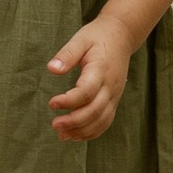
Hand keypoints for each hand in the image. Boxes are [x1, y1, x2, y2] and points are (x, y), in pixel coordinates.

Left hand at [47, 13, 135, 142]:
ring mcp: (114, 95)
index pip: (86, 92)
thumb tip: (51, 69)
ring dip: (82, 131)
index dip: (69, 101)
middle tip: (54, 124)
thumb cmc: (97, 37)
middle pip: (94, 111)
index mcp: (100, 70)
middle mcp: (110, 86)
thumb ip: (67, 54)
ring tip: (61, 134)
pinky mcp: (114, 101)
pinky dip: (92, 132)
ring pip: (101, 120)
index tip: (52, 103)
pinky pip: (105, 121)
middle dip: (74, 122)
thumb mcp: (80, 39)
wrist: (121, 37)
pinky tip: (75, 135)